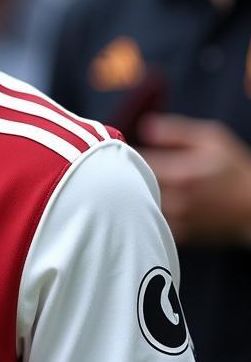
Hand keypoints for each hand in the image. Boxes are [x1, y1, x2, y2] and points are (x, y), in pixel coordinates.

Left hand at [138, 114, 250, 243]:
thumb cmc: (235, 170)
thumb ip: (176, 132)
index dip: (127, 155)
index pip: (135, 163)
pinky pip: (154, 221)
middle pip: (135, 185)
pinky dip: (150, 211)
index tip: (126, 151)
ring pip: (142, 204)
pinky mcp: (181, 234)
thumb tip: (145, 126)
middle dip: (130, 175)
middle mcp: (176, 199)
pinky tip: (158, 201)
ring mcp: (178, 220)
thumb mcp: (212, 140)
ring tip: (145, 184)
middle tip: (130, 167)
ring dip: (139, 194)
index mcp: (180, 174)